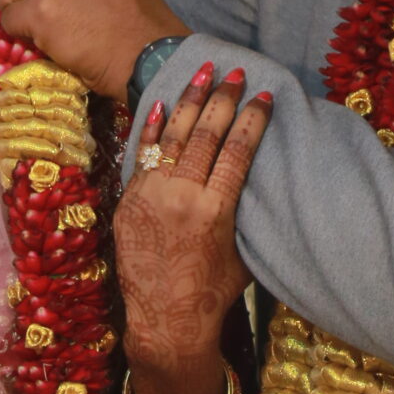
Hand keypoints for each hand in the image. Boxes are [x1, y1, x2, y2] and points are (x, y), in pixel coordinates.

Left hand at [117, 65, 271, 393]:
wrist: (165, 321)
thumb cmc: (213, 292)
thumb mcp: (243, 251)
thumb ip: (242, 211)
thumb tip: (252, 179)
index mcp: (215, 209)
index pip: (238, 151)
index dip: (252, 120)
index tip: (263, 96)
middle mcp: (181, 197)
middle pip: (206, 135)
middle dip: (222, 99)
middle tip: (235, 72)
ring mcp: (151, 197)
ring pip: (172, 138)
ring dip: (189, 101)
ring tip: (202, 72)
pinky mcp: (129, 202)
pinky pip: (142, 156)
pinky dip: (152, 129)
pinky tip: (162, 104)